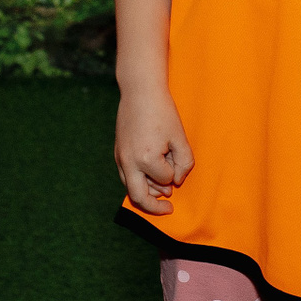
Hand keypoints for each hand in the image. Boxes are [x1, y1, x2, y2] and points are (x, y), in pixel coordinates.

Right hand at [114, 88, 192, 214]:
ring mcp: (120, 158)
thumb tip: (175, 182)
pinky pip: (126, 176)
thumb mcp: (180, 137)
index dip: (175, 171)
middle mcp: (129, 162)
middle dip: (154, 207)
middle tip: (169, 208)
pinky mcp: (117, 152)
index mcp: (146, 159)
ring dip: (146, 192)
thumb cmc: (162, 112)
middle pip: (139, 197)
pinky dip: (138, 181)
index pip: (165, 179)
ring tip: (162, 189)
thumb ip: (184, 163)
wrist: (140, 92)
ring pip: (130, 188)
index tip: (178, 159)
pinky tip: (149, 177)